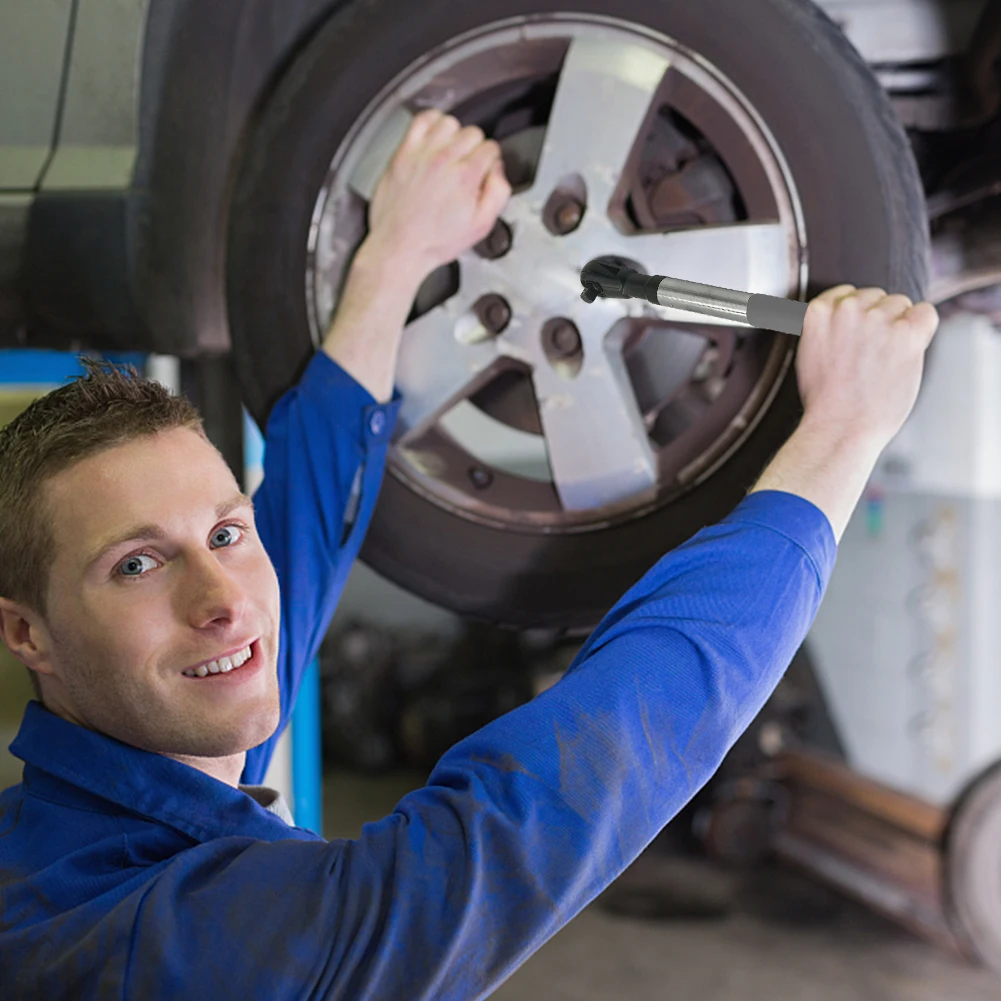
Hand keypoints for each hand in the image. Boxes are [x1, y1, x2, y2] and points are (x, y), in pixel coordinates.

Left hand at [365, 109, 511, 280]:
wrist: (400, 246)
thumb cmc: (435, 241)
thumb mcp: (480, 227)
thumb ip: (498, 194)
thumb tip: (498, 171)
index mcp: (466, 177)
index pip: (491, 148)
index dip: (490, 161)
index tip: (484, 171)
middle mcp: (444, 160)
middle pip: (473, 133)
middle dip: (475, 149)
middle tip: (468, 167)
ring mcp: (422, 154)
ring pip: (450, 123)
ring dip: (454, 135)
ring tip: (451, 153)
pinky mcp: (404, 153)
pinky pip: (421, 120)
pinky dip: (431, 122)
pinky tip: (434, 137)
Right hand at [795, 284, 939, 448]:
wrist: (840, 428)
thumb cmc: (825, 403)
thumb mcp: (809, 355)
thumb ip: (827, 328)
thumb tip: (847, 315)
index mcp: (817, 313)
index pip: (846, 293)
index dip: (854, 316)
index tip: (854, 336)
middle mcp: (846, 309)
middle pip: (875, 296)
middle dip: (876, 319)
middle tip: (870, 355)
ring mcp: (877, 319)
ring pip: (900, 304)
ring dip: (898, 326)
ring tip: (884, 361)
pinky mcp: (905, 332)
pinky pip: (925, 313)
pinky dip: (922, 330)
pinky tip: (907, 352)